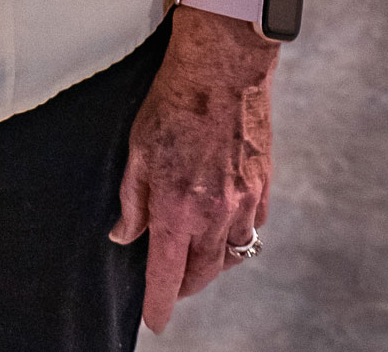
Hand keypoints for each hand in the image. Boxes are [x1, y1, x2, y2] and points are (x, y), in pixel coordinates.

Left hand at [110, 6, 273, 332]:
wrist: (222, 68)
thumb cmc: (173, 101)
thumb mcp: (136, 148)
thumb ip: (132, 199)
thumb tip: (123, 235)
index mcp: (177, 206)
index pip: (167, 273)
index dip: (159, 303)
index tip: (154, 320)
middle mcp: (214, 214)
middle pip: (202, 274)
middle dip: (185, 286)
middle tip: (172, 286)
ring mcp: (244, 203)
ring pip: (230, 256)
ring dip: (212, 265)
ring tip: (195, 259)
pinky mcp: (263, 188)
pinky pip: (253, 229)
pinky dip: (236, 237)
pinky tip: (223, 226)